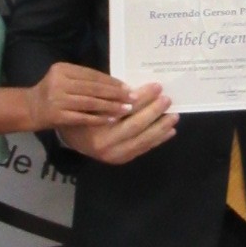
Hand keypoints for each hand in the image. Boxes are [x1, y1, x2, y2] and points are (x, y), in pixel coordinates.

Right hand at [27, 63, 132, 132]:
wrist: (29, 109)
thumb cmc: (52, 94)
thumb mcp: (64, 80)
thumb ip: (84, 80)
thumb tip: (116, 85)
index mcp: (62, 69)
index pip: (92, 75)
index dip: (112, 81)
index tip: (128, 87)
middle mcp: (59, 82)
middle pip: (93, 88)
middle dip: (116, 93)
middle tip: (133, 98)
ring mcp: (57, 99)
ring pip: (90, 102)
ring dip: (111, 106)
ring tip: (127, 109)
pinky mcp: (57, 115)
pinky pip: (83, 117)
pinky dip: (99, 118)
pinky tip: (112, 119)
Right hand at [58, 83, 176, 164]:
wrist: (71, 138)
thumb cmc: (81, 114)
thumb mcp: (91, 102)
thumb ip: (112, 98)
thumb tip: (140, 88)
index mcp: (97, 126)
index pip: (125, 109)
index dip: (142, 97)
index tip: (156, 87)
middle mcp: (106, 144)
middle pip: (136, 126)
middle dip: (154, 111)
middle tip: (167, 99)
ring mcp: (115, 155)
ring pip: (143, 140)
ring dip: (161, 127)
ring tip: (174, 116)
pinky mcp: (121, 159)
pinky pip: (143, 148)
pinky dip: (158, 139)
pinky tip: (169, 131)